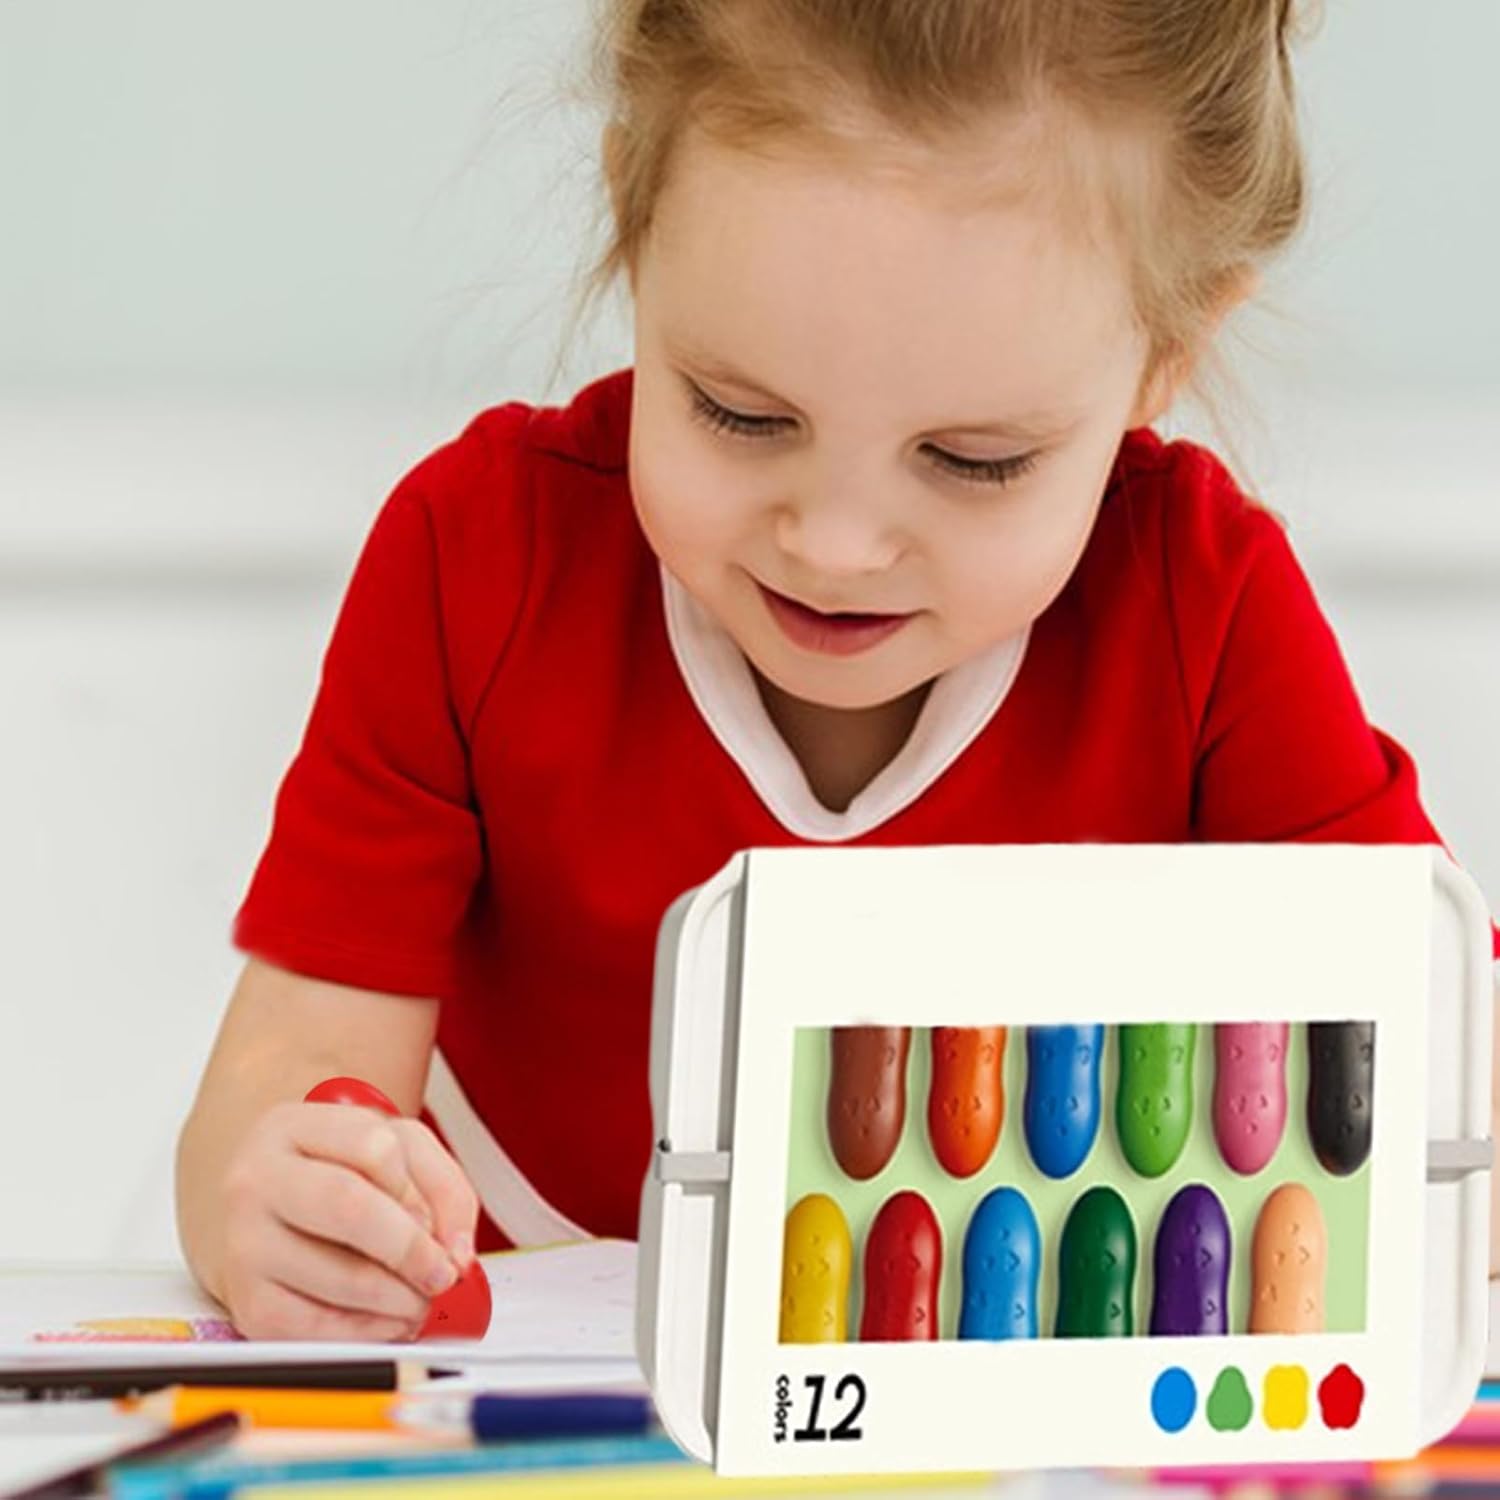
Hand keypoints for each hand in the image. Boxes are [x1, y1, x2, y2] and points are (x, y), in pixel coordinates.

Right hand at [217, 1099, 479, 1340]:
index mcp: (292, 1128)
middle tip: (442, 1273)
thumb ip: (441, 1185)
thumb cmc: (331, 1177)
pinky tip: (386, 1319)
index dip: (416, 1190)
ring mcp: (244, 1243)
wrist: (262, 1216)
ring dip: (401, 1298)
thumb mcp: (391, 1150)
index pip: (373, 1146)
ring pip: (341, 1276)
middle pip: (349, 1206)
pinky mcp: (247, 1304)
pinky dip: (369, 1332)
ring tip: (419, 1297)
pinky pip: (318, 1328)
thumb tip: (458, 1251)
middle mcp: (257, 1181)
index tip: (435, 1221)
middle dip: (413, 1249)